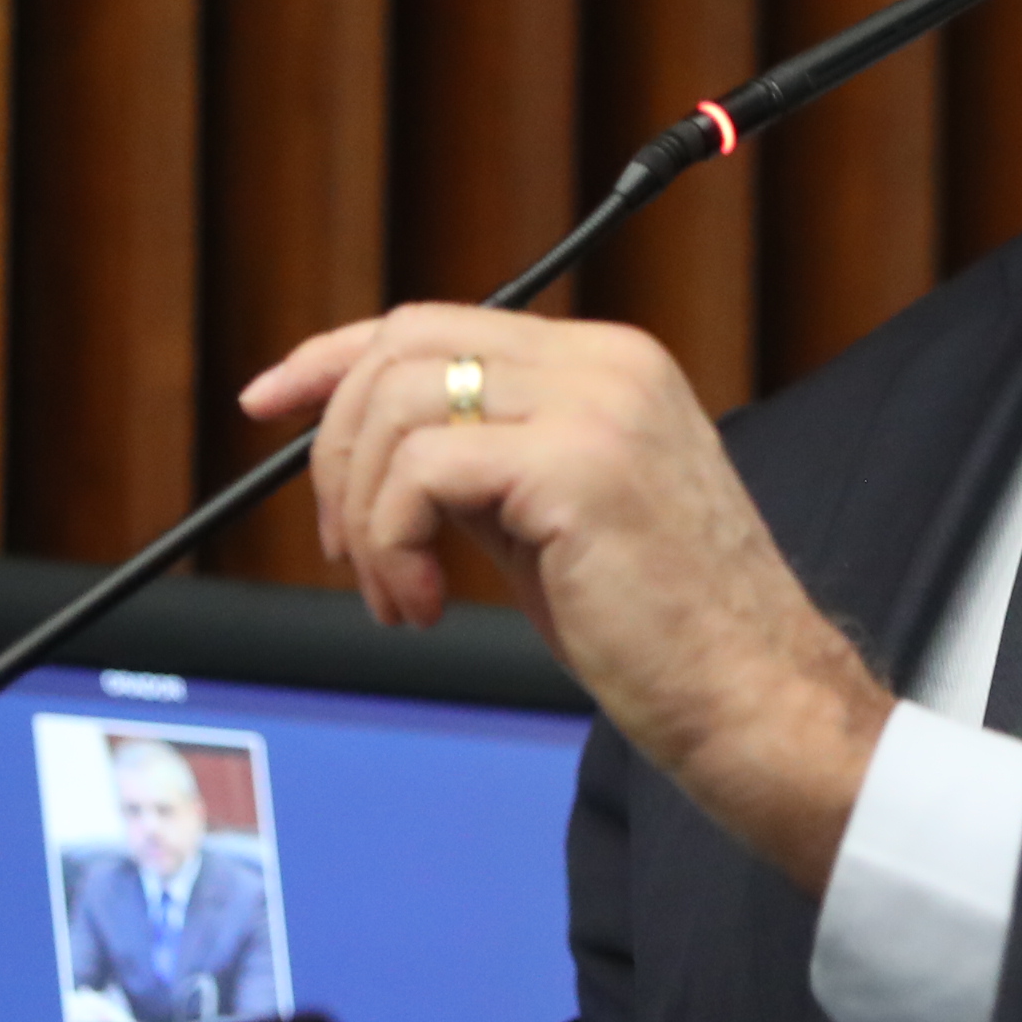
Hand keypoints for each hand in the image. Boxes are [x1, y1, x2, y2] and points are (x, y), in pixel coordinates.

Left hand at [235, 307, 893, 893]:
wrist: (754, 698)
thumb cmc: (665, 632)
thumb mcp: (558, 517)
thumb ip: (486, 463)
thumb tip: (375, 451)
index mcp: (610, 362)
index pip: (436, 323)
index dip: (333, 359)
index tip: (267, 404)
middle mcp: (608, 362)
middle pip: (404, 346)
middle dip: (335, 449)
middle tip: (342, 550)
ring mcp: (597, 405)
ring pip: (399, 408)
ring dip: (362, 514)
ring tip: (395, 594)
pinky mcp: (577, 465)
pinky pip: (421, 474)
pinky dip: (390, 545)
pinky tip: (423, 609)